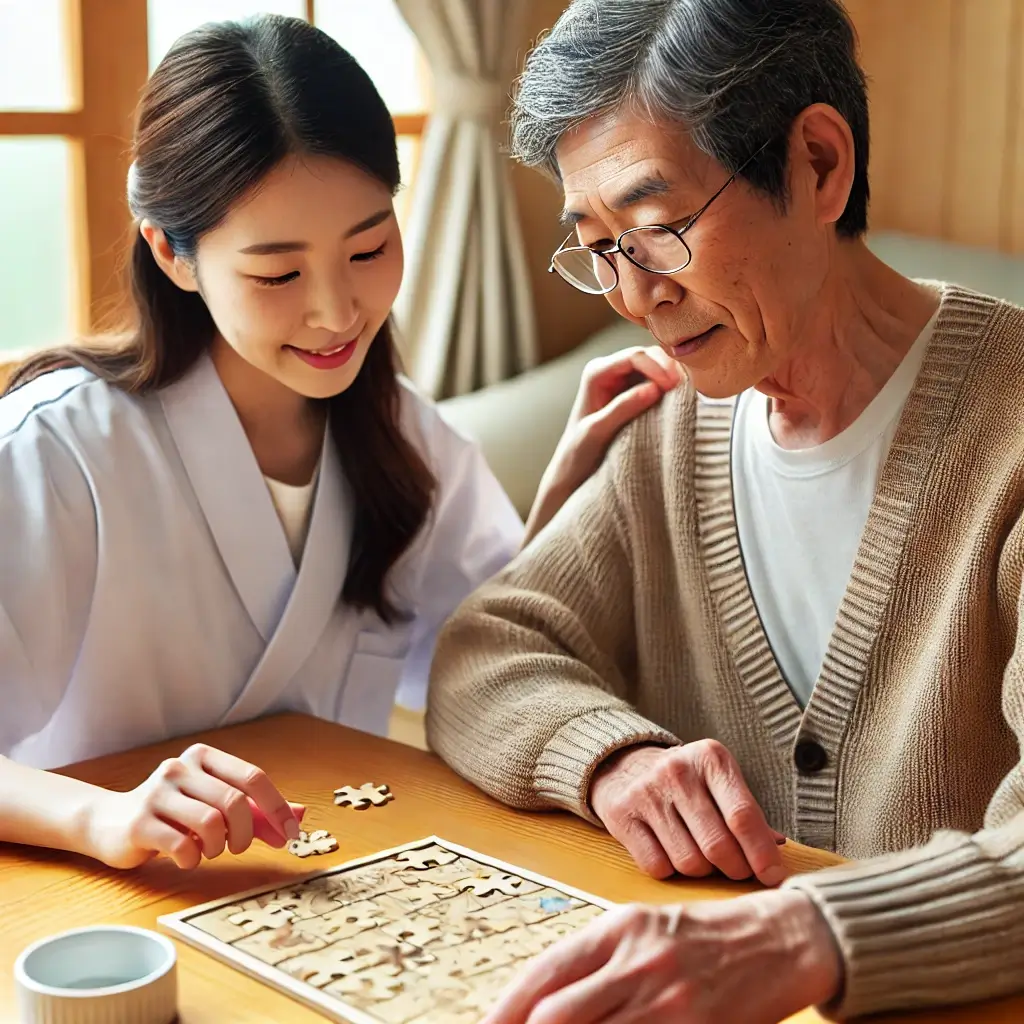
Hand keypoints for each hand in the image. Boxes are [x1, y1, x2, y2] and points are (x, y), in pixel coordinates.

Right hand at [82, 743, 303, 869]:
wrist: (109, 823)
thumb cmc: (174, 814)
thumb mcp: (216, 806)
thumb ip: (257, 812)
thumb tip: (301, 816)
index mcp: (204, 757)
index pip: (253, 777)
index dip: (277, 808)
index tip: (291, 833)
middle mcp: (180, 767)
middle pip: (235, 802)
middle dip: (247, 833)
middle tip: (238, 848)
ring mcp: (157, 793)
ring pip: (211, 823)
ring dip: (219, 846)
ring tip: (210, 850)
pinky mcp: (139, 823)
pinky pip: (183, 845)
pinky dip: (193, 858)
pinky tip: (187, 857)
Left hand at [482, 889, 842, 1023]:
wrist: (778, 939)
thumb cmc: (705, 933)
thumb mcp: (644, 927)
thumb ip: (596, 960)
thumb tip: (545, 1001)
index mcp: (619, 928)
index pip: (546, 972)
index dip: (508, 1006)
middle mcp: (636, 961)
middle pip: (557, 1015)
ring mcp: (666, 999)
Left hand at [525, 346, 682, 542]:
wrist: (572, 471)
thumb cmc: (578, 454)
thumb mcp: (597, 432)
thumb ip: (622, 409)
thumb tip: (654, 388)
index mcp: (596, 373)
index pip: (634, 357)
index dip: (658, 366)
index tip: (674, 386)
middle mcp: (610, 370)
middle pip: (649, 356)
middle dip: (669, 368)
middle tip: (687, 390)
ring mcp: (623, 381)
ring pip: (657, 368)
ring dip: (673, 378)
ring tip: (687, 395)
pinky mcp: (635, 394)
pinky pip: (658, 383)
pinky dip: (671, 389)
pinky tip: (681, 400)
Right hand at [589, 742, 786, 885]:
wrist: (625, 764)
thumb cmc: (686, 780)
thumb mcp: (719, 780)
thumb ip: (746, 812)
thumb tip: (777, 846)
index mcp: (710, 758)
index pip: (743, 816)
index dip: (762, 854)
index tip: (773, 877)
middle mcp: (678, 772)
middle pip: (718, 846)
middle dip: (736, 869)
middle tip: (739, 871)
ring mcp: (647, 793)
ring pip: (689, 862)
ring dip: (702, 871)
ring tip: (702, 856)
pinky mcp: (622, 815)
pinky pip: (657, 867)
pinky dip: (670, 871)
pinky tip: (671, 853)